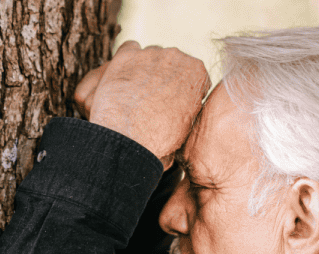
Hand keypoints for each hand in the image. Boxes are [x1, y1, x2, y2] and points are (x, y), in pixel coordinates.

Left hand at [74, 41, 210, 168]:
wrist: (130, 139)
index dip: (179, 86)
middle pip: (170, 61)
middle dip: (161, 76)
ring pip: (149, 55)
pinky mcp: (127, 55)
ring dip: (143, 69)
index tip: (170, 97)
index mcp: (197, 73)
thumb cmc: (158, 140)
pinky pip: (129, 49)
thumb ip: (188, 107)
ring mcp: (151, 54)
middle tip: (149, 97)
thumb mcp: (186, 126)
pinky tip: (122, 78)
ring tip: (133, 92)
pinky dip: (126, 61)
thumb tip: (182, 108)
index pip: (191, 72)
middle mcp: (177, 57)